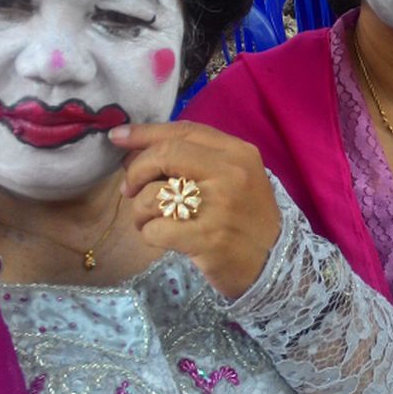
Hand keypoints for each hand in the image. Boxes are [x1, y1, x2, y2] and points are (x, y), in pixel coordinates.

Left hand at [111, 122, 281, 299]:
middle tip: (129, 188)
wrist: (275, 263)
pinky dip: (149, 233)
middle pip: (165, 155)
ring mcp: (220, 207)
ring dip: (140, 210)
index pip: (183, 131)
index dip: (145, 133)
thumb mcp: (235, 176)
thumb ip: (195, 157)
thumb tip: (134, 149)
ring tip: (150, 220)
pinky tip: (160, 237)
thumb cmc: (246, 216)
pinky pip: (155, 229)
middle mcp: (231, 174)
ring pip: (153, 195)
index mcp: (238, 152)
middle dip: (136, 171)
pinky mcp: (207, 239)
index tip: (117, 138)